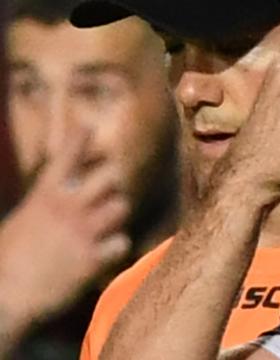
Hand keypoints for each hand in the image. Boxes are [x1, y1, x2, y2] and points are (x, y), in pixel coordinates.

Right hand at [0, 129, 130, 329]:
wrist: (5, 298)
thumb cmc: (9, 259)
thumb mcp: (23, 219)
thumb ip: (46, 203)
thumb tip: (65, 191)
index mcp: (45, 196)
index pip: (67, 156)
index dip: (80, 138)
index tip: (89, 126)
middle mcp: (68, 208)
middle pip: (112, 175)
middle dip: (112, 184)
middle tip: (105, 195)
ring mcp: (83, 232)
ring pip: (122, 206)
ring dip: (116, 215)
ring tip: (104, 225)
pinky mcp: (93, 259)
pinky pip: (122, 241)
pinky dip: (116, 247)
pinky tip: (104, 253)